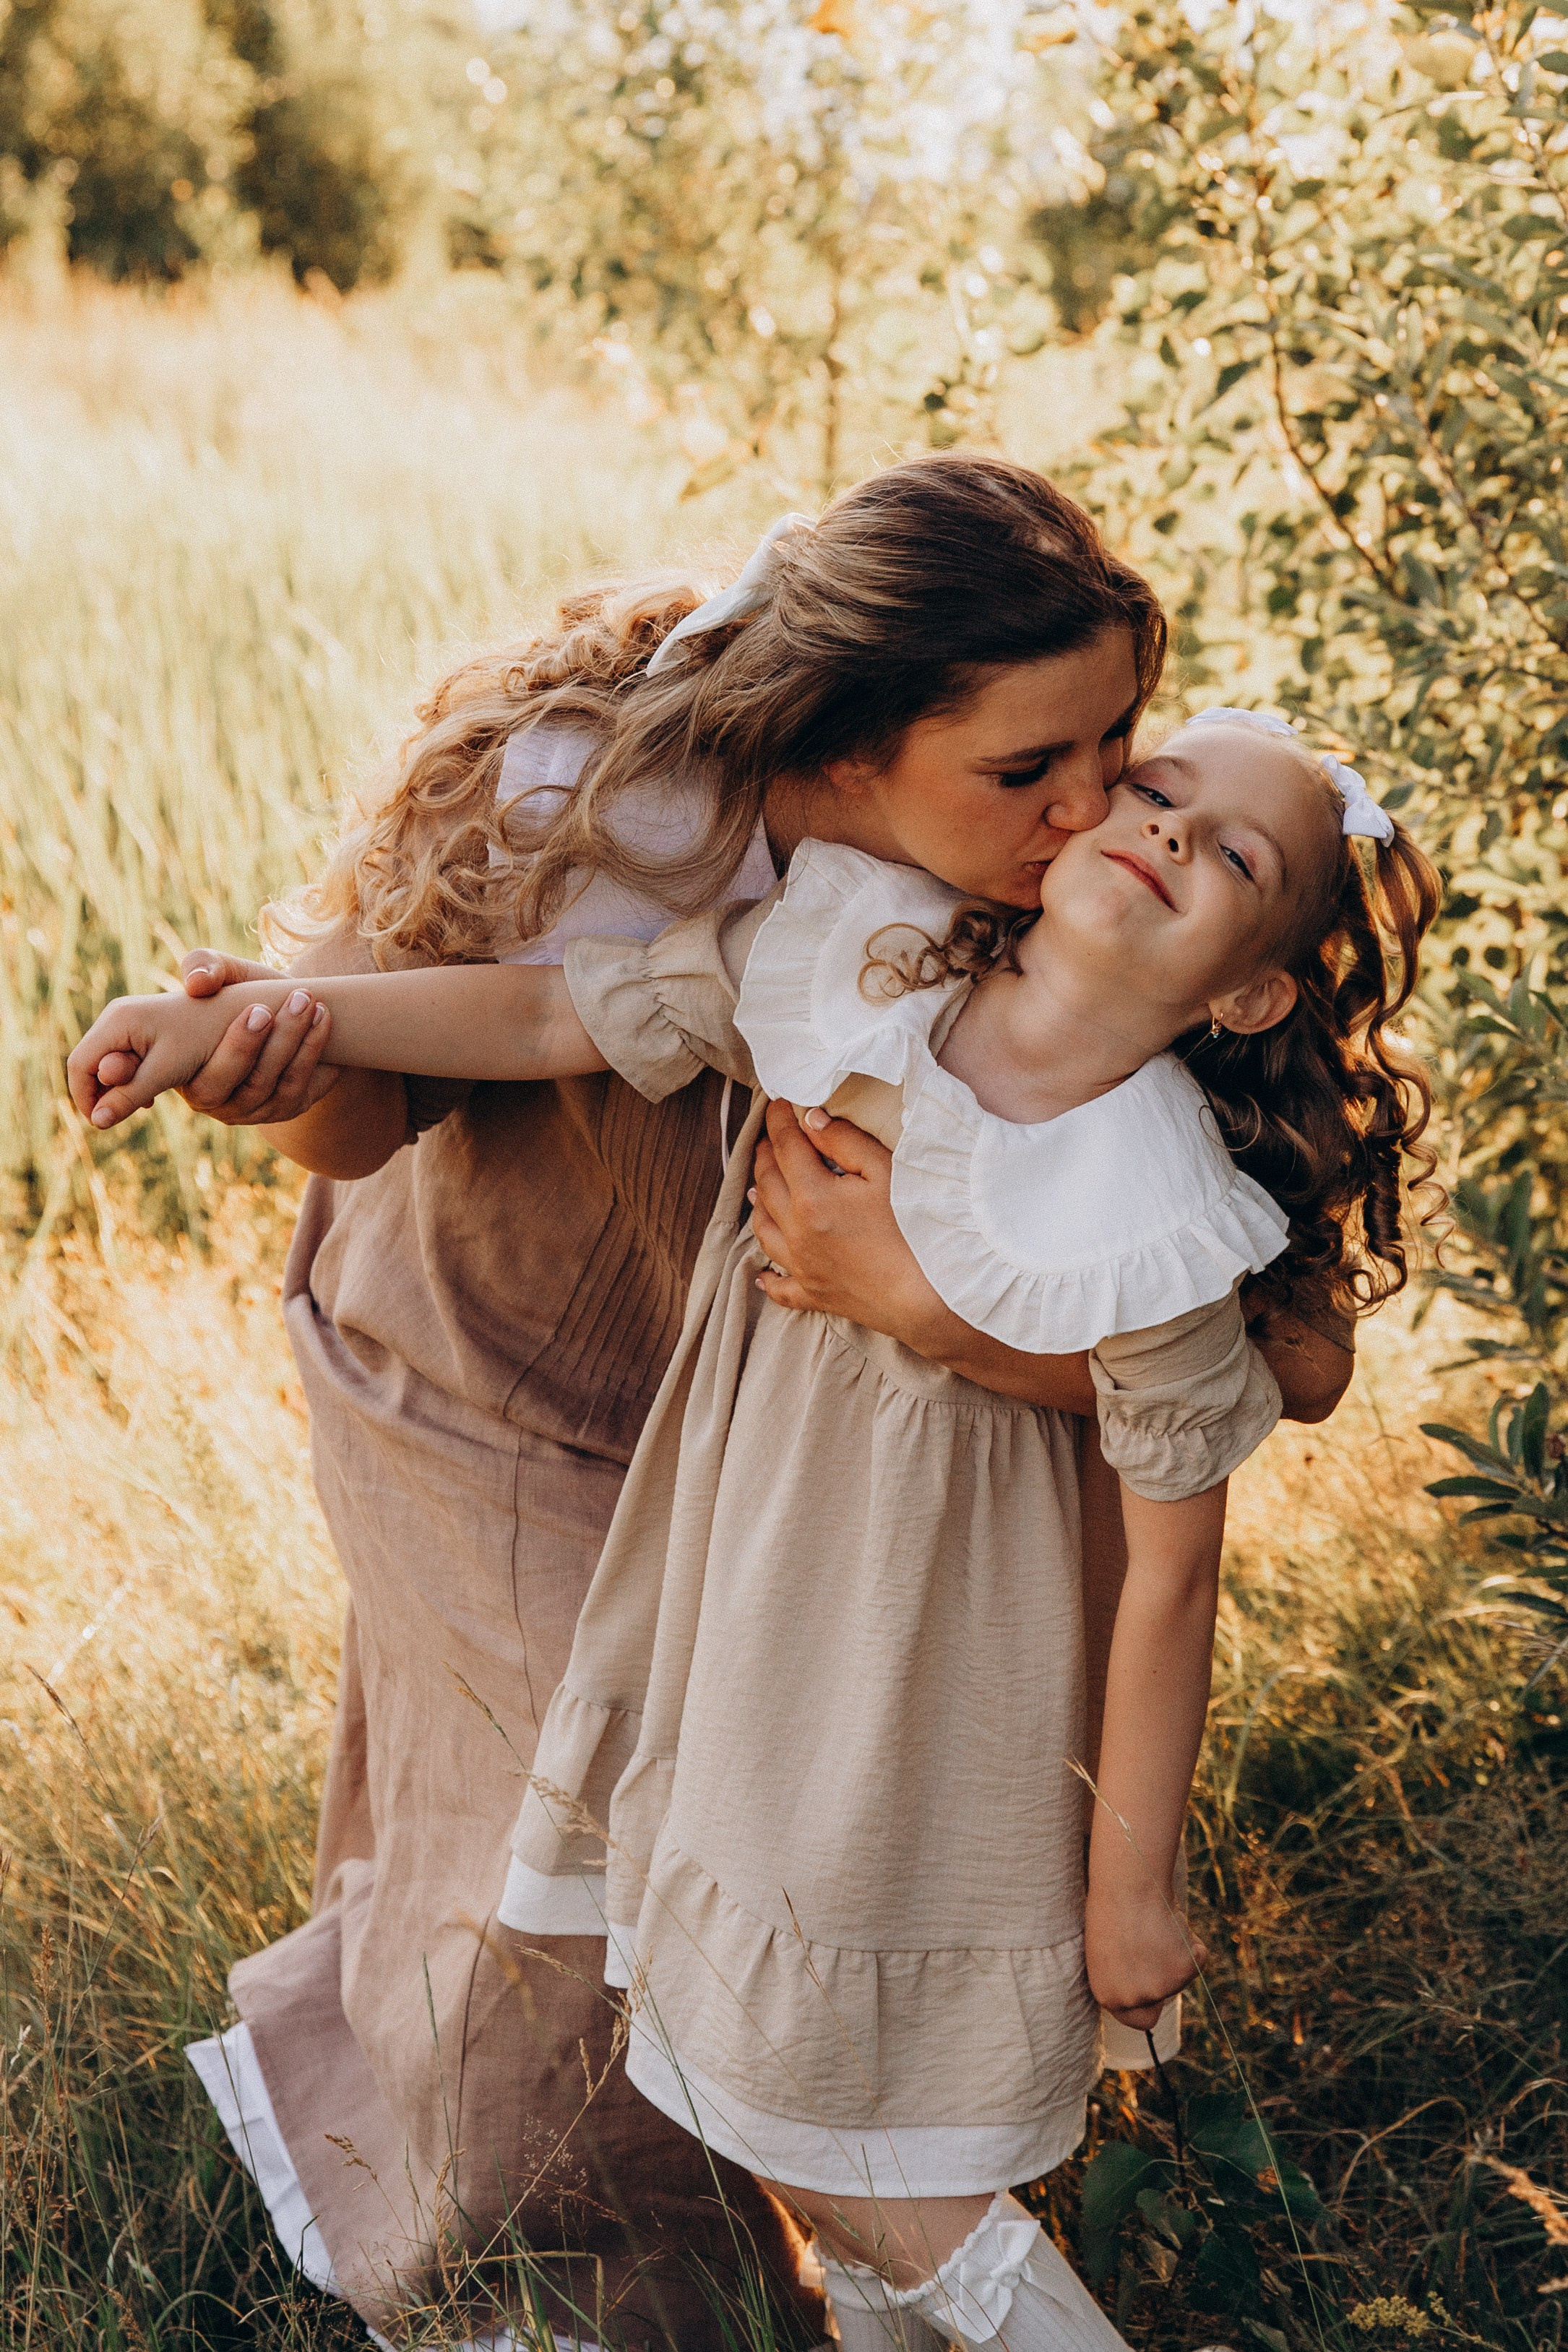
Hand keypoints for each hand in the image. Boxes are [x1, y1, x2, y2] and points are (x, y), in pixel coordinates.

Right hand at [69, 987, 249, 1127]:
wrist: (242, 1014)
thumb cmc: (208, 1038)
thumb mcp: (167, 1070)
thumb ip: (130, 1094)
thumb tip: (97, 1122)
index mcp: (117, 1020)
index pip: (80, 1065)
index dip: (86, 1098)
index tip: (102, 1124)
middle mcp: (118, 1016)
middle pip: (91, 1063)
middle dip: (103, 1093)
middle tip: (128, 1114)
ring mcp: (130, 1022)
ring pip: (108, 1062)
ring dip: (120, 1088)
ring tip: (144, 1105)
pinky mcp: (144, 1031)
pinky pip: (126, 1060)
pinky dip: (133, 1080)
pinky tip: (153, 1095)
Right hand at [175, 949, 339, 1126]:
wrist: (278, 1005)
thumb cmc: (238, 990)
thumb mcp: (221, 973)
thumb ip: (203, 967)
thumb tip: (198, 983)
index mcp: (184, 1073)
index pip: (205, 1080)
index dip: (237, 1049)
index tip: (260, 1009)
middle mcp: (214, 1100)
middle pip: (249, 1086)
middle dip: (277, 1043)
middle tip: (298, 1000)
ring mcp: (251, 1110)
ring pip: (279, 1088)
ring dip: (301, 1045)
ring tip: (314, 1004)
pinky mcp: (284, 1108)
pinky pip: (301, 1091)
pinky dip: (315, 1055)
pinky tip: (325, 1021)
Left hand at [750, 1099, 939, 1334]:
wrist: (932, 1297)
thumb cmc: (916, 1230)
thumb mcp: (887, 1171)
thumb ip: (846, 1141)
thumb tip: (812, 1120)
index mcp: (812, 1196)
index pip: (786, 1147)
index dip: (779, 1121)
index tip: (778, 1103)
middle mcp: (797, 1231)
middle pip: (768, 1184)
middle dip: (766, 1155)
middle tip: (770, 1139)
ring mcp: (802, 1266)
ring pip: (763, 1229)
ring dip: (759, 1203)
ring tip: (758, 1188)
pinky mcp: (814, 1295)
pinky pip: (780, 1287)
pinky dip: (767, 1277)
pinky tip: (762, 1273)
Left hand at [1084, 1878, 1206, 2031]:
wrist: (1128, 1884)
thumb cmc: (1112, 1907)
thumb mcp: (1107, 1951)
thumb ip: (1124, 1977)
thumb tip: (1144, 1986)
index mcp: (1109, 1997)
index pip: (1139, 2020)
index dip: (1149, 2003)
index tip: (1154, 1988)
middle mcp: (1134, 1999)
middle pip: (1163, 2000)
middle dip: (1166, 1981)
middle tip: (1158, 1949)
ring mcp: (1161, 1987)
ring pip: (1181, 1976)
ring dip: (1175, 1954)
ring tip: (1155, 1925)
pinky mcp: (1185, 1969)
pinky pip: (1197, 1957)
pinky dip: (1192, 1941)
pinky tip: (1171, 1921)